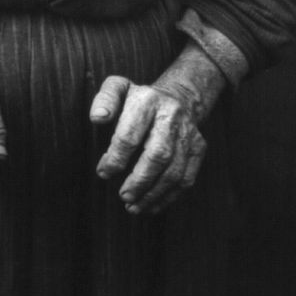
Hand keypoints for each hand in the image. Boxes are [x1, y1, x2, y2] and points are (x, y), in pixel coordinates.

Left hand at [90, 43, 226, 214]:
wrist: (179, 97)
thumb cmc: (139, 99)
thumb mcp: (118, 88)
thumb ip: (105, 100)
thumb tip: (97, 118)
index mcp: (148, 101)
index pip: (130, 135)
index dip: (115, 158)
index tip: (103, 173)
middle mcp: (171, 116)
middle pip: (157, 155)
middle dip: (139, 181)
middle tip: (123, 196)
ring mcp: (188, 133)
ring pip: (174, 171)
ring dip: (153, 194)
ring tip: (133, 207)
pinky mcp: (199, 148)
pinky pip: (186, 178)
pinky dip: (168, 197)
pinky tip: (151, 206)